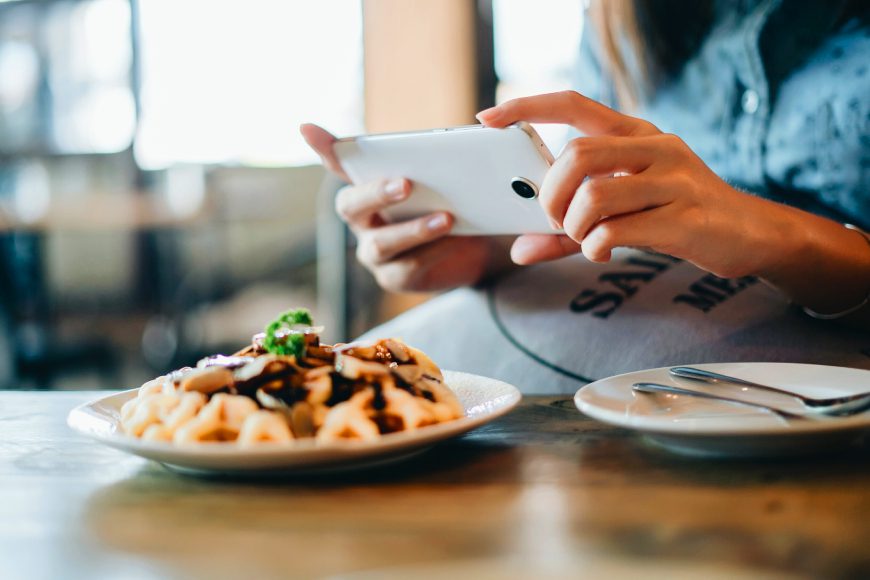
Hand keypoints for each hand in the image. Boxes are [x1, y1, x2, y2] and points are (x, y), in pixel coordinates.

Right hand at [300, 124, 514, 291]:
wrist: (478, 247)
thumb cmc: (455, 202)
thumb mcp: (448, 176)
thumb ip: (439, 157)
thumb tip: (465, 130)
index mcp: (368, 185)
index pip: (339, 163)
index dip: (323, 148)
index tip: (306, 127)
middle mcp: (362, 219)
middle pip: (351, 205)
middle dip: (376, 193)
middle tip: (406, 183)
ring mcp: (374, 251)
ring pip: (380, 243)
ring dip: (413, 229)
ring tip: (447, 218)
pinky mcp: (394, 277)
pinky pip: (406, 267)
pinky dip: (432, 252)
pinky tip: (455, 240)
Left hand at [477, 91, 795, 278]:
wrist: (750, 235)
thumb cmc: (677, 216)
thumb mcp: (626, 211)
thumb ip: (571, 228)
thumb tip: (518, 252)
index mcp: (637, 135)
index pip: (575, 105)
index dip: (528, 107)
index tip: (488, 117)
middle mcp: (656, 147)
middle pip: (578, 154)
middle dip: (550, 192)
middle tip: (553, 218)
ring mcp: (675, 180)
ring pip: (595, 194)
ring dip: (574, 226)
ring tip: (584, 239)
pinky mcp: (686, 218)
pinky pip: (618, 230)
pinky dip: (596, 248)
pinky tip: (604, 253)